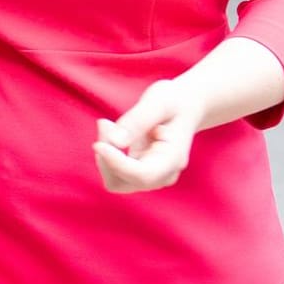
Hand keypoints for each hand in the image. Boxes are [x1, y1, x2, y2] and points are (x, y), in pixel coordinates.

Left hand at [94, 79, 201, 193]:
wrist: (184, 107)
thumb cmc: (173, 101)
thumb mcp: (158, 102)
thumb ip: (137, 120)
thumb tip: (115, 141)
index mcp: (173, 159)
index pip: (142, 175)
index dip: (116, 163)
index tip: (98, 144)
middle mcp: (164, 175)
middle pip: (123, 182)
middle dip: (107, 156)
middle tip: (105, 123)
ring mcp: (152, 178)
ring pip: (114, 181)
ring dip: (104, 156)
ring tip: (108, 125)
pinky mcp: (139, 174)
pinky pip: (113, 173)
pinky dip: (106, 154)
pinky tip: (111, 131)